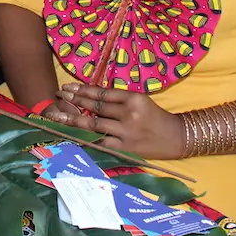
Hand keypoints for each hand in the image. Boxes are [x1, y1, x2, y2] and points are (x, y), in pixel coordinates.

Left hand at [45, 82, 185, 160]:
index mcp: (133, 98)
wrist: (177, 137)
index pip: (102, 92)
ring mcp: (126, 132)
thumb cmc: (156, 117)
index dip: (83, 89)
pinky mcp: (125, 148)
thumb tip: (91, 96)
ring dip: (75, 120)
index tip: (68, 87)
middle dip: (74, 101)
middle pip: (95, 106)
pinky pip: (101, 143)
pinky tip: (73, 137)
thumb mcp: (140, 100)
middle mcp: (128, 113)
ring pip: (95, 124)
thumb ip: (118, 99)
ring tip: (59, 116)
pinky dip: (86, 139)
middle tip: (58, 97)